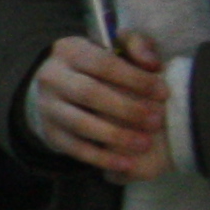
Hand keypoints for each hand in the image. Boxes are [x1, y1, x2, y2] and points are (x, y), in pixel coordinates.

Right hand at [31, 31, 175, 180]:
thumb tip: (151, 64)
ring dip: (115, 136)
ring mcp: (47, 106)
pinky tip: (125, 164)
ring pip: (79, 123)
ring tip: (144, 144)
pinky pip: (73, 148)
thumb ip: (138, 45)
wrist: (59, 86)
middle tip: (157, 121)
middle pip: (88, 93)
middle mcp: (51, 77)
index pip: (103, 63)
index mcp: (69, 51)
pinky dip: (100, 158)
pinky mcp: (49, 132)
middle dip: (126, 109)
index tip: (163, 93)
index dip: (135, 79)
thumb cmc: (100, 65)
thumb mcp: (117, 46)